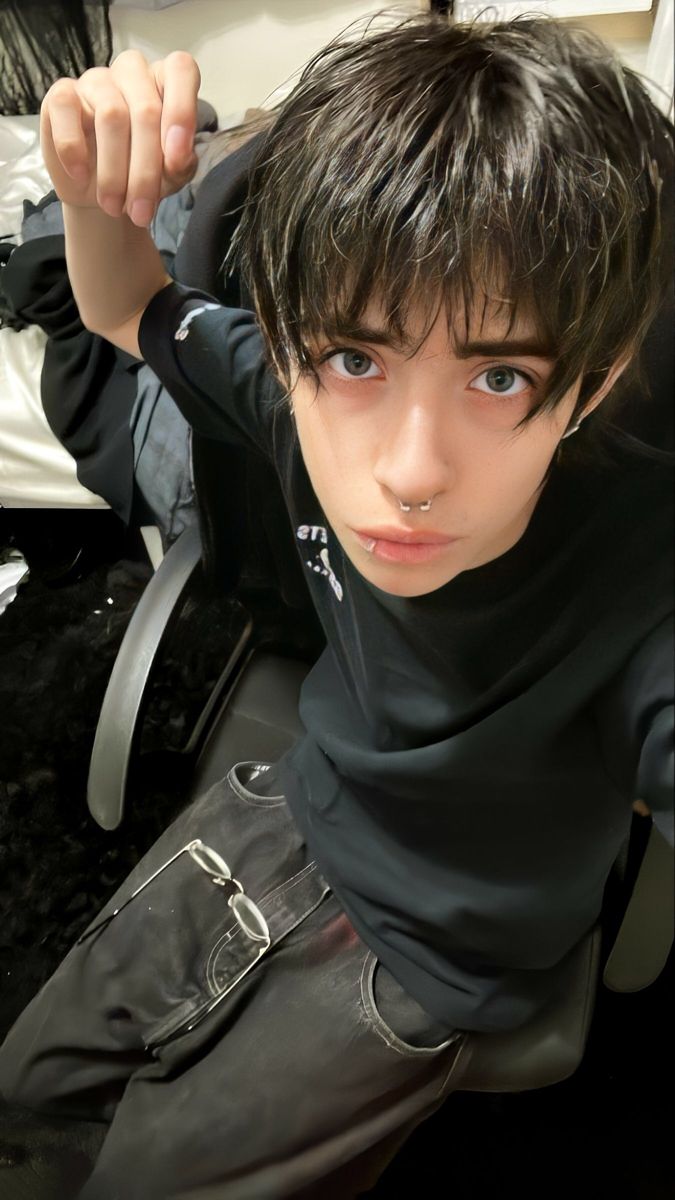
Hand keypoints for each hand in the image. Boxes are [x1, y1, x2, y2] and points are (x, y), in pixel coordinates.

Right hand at [40, 49, 200, 226]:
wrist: (102, 195)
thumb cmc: (143, 175)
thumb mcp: (171, 175)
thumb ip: (181, 163)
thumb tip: (176, 160)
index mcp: (165, 82)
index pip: (181, 70)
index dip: (182, 112)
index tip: (177, 161)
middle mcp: (132, 73)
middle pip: (146, 109)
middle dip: (145, 170)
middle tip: (142, 212)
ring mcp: (96, 79)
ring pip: (111, 114)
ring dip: (113, 172)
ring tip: (114, 207)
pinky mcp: (62, 94)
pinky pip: (66, 109)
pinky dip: (73, 149)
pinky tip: (80, 175)